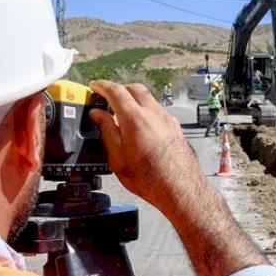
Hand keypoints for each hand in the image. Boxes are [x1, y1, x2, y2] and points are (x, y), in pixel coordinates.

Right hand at [88, 81, 203, 210]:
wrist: (180, 189)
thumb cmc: (150, 179)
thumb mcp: (117, 158)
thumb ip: (106, 131)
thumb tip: (98, 115)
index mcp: (135, 118)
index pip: (116, 91)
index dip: (102, 86)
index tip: (94, 86)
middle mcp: (154, 114)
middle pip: (135, 88)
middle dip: (119, 89)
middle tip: (107, 97)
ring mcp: (167, 119)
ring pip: (148, 98)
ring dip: (134, 99)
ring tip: (122, 113)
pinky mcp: (175, 127)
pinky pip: (158, 110)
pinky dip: (146, 110)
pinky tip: (140, 125)